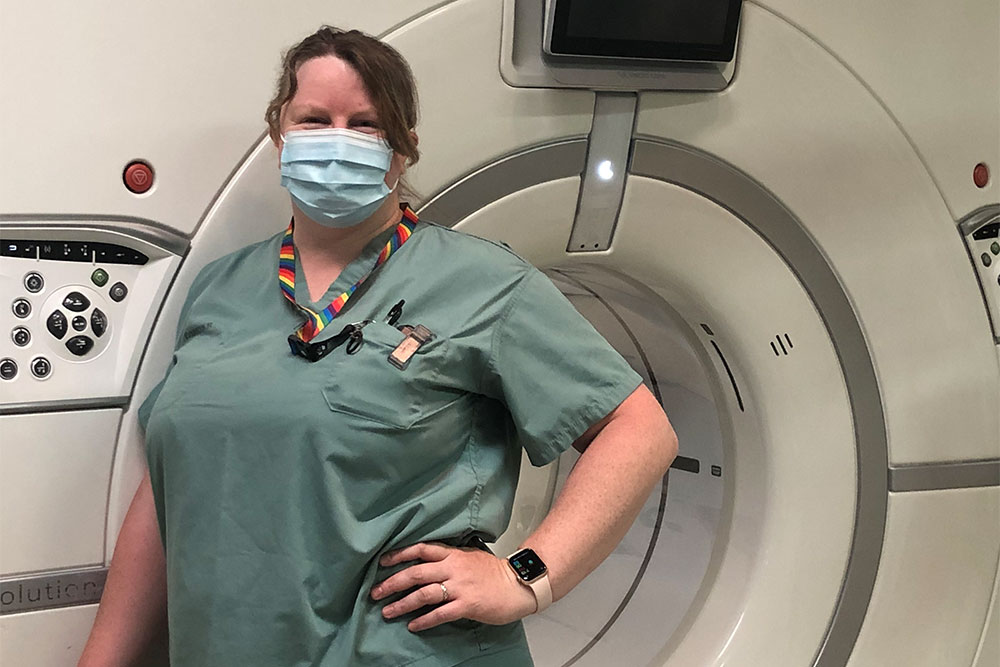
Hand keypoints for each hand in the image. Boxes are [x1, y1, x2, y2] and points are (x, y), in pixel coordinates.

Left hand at [370, 542, 537, 631]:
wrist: (518, 585)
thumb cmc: (495, 573)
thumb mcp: (470, 556)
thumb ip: (450, 558)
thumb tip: (428, 561)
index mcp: (453, 554)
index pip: (421, 549)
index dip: (399, 555)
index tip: (382, 562)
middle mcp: (453, 568)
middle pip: (416, 572)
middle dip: (392, 583)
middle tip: (375, 592)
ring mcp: (460, 586)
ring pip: (423, 593)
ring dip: (402, 604)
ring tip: (388, 612)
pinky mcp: (467, 604)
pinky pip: (440, 613)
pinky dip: (424, 620)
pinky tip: (413, 625)